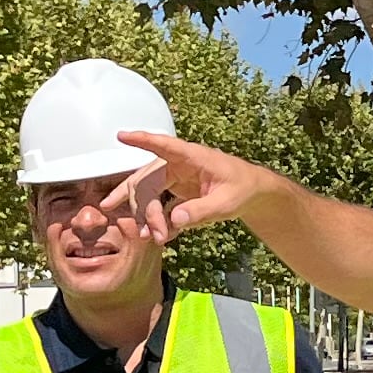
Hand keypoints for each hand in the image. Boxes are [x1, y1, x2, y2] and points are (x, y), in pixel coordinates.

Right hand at [114, 130, 275, 248]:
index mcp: (192, 157)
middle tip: (153, 234)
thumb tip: (174, 220)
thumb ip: (201, 210)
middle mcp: (178, 163)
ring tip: (147, 237)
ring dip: (143, 215)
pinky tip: (157, 234)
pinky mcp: (173, 189)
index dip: (142, 140)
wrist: (251, 192)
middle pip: (146, 181)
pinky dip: (152, 218)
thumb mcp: (226, 203)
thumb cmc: (242, 189)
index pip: (164, 145)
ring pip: (145, 192)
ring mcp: (173, 176)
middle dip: (144, 209)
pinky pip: (154, 202)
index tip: (122, 135)